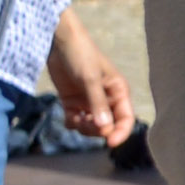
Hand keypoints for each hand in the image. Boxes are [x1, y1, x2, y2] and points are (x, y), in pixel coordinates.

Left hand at [44, 12, 138, 152]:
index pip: (126, 119)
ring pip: (91, 127)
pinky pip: (76, 121)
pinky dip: (72, 123)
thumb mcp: (90, 79)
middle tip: (84, 122)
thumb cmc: (81, 55)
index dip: (120, 133)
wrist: (58, 42)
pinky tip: (68, 116)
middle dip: (96, 130)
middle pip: (107, 127)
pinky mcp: (73, 102)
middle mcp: (106, 99)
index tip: (109, 142)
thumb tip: (105, 129)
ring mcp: (89, 101)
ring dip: (83, 128)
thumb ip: (97, 104)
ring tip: (75, 117)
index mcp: (118, 92)